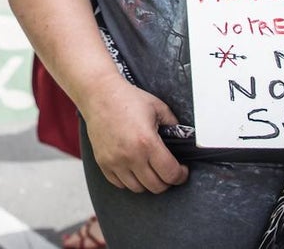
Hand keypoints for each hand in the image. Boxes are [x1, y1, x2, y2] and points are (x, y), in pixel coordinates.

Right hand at [82, 79, 187, 193]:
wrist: (99, 94)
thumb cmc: (128, 99)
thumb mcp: (158, 108)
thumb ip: (174, 126)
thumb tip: (184, 140)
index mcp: (147, 142)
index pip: (170, 174)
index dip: (181, 175)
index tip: (181, 171)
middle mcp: (130, 155)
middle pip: (156, 186)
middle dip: (167, 181)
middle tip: (167, 171)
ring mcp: (114, 161)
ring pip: (138, 189)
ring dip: (148, 182)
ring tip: (150, 170)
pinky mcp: (102, 162)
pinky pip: (120, 184)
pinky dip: (129, 180)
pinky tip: (134, 168)